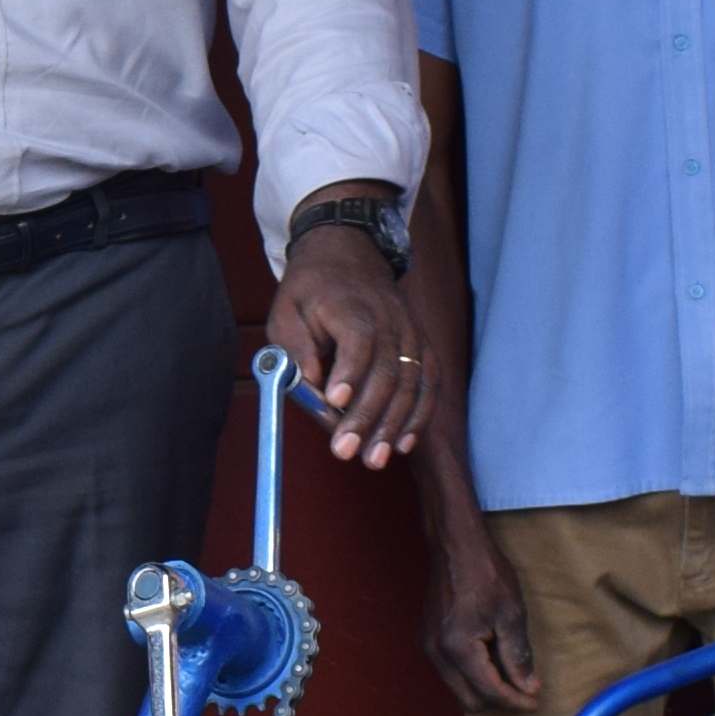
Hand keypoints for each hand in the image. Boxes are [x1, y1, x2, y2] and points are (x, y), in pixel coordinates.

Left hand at [267, 220, 426, 466]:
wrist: (349, 257)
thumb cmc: (311, 292)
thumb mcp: (286, 313)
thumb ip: (297, 351)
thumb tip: (311, 390)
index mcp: (350, 305)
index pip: (358, 339)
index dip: (349, 371)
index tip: (334, 402)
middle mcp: (389, 319)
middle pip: (386, 370)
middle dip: (367, 416)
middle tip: (346, 450)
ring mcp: (410, 332)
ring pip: (411, 382)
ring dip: (393, 425)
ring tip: (374, 458)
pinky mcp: (421, 345)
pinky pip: (428, 383)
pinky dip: (419, 415)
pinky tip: (404, 444)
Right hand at [423, 524, 539, 715]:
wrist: (455, 545)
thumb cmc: (484, 572)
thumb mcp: (511, 613)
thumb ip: (518, 655)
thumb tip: (528, 686)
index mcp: (457, 648)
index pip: (490, 692)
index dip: (516, 701)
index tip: (536, 702)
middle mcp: (437, 653)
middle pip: (470, 701)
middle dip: (500, 701)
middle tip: (526, 691)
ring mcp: (430, 646)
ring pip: (459, 689)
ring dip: (486, 689)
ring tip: (512, 672)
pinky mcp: (430, 639)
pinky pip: (452, 673)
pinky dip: (473, 675)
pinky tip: (493, 659)